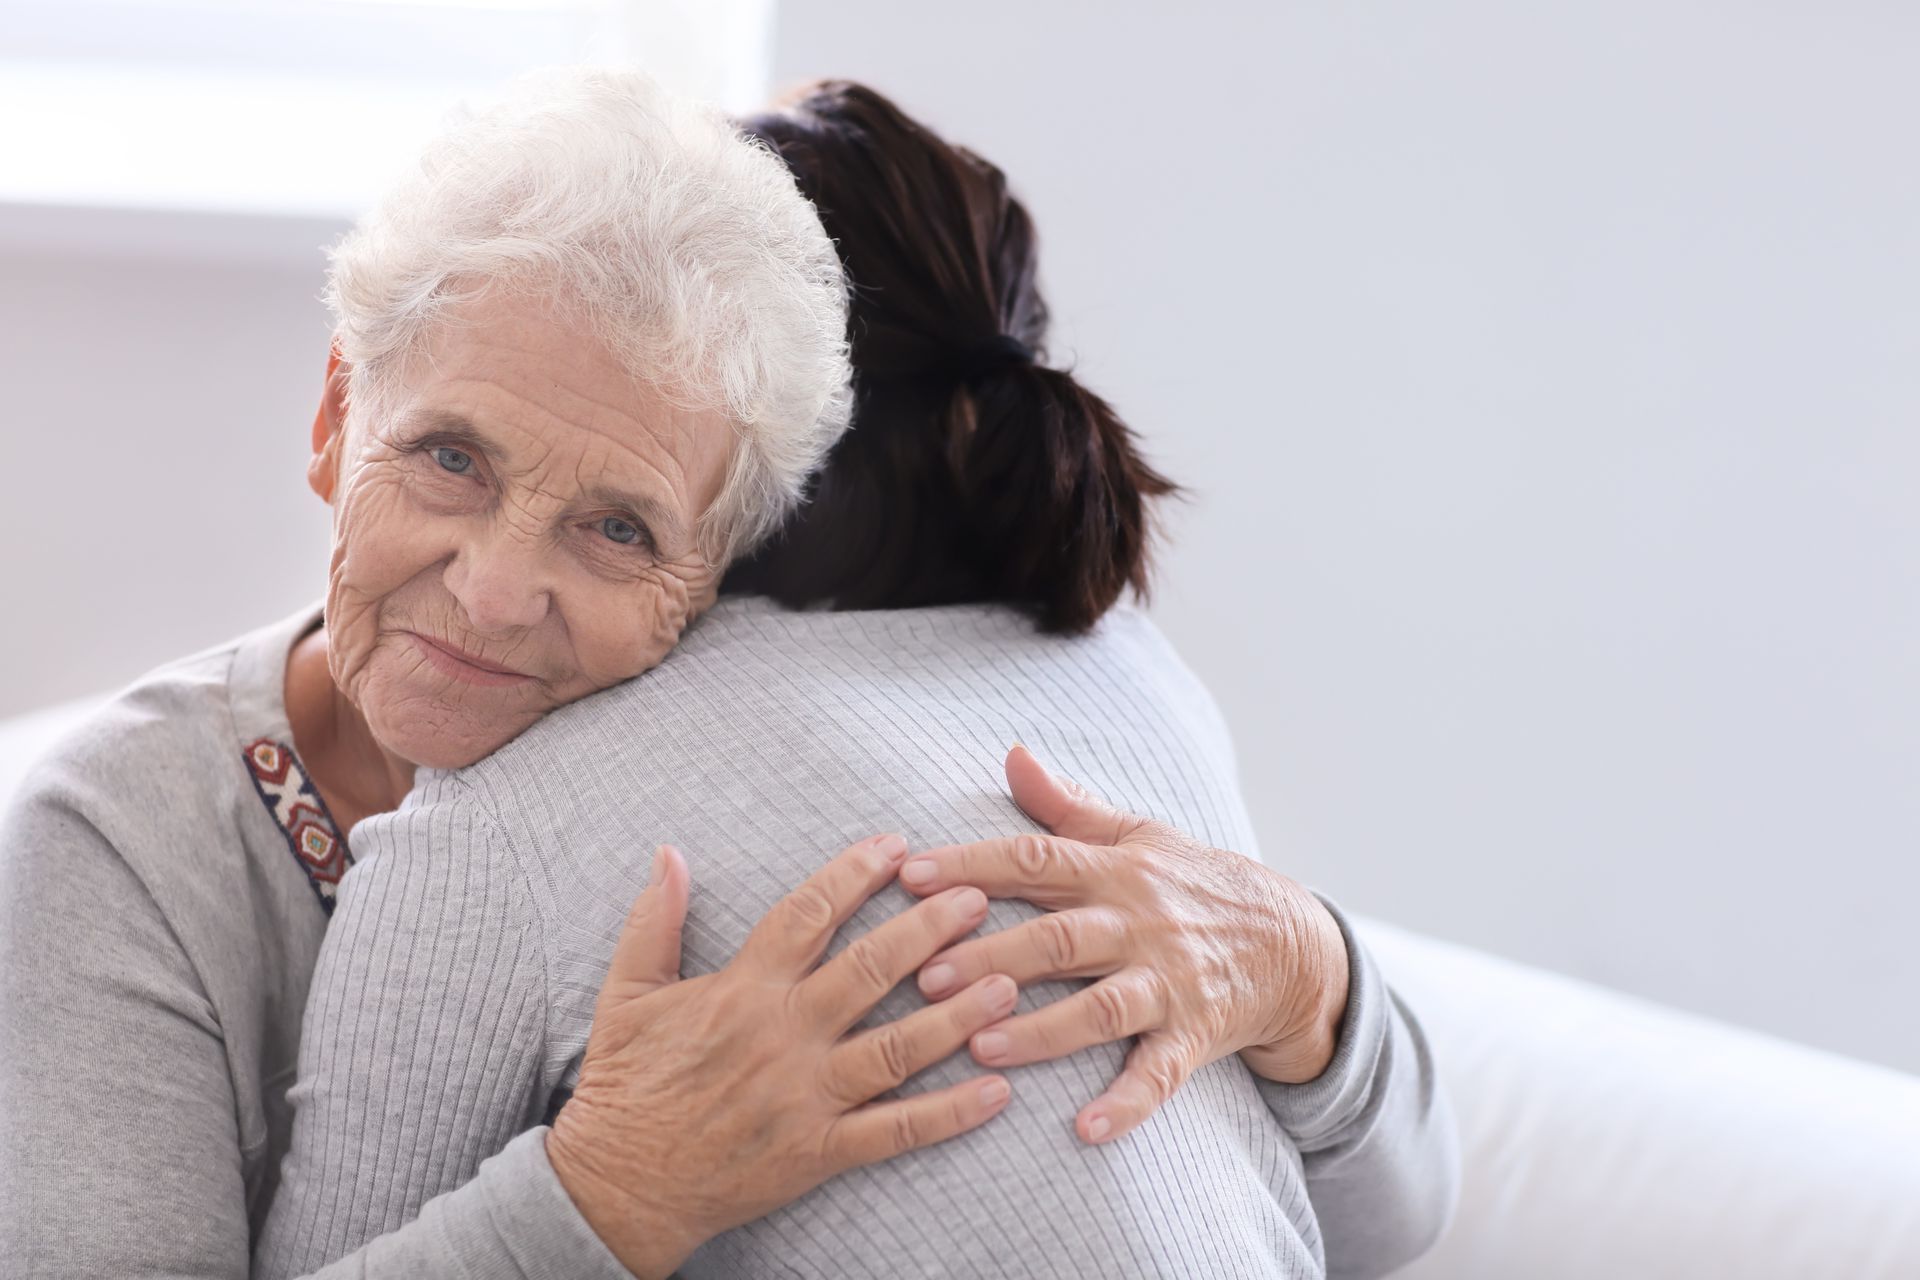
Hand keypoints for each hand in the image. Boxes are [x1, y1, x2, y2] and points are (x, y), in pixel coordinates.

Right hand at [546, 834, 1016, 1278]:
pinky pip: (896, 1131)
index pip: (808, 914)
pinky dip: (950, 1113)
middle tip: (978, 899)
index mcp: (741, 989)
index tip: (897, 845)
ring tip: (1008, 984)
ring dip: (957, 1016)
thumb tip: (667, 853)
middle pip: (869, 970)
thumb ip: (653, 921)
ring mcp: (805, 1096)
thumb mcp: (627, 993)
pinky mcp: (818, 1152)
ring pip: (896, 1047)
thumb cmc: (624, 1085)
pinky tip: (996, 1091)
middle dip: (928, 930)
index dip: (854, 874)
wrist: (616, 1187)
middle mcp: (782, 1035)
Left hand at [895, 746, 1349, 1147]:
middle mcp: (1139, 922)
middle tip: (922, 978)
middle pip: (1058, 937)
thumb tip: (1011, 754)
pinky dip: (1128, 1102)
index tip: (911, 876)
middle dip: (990, 957)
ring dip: (1041, 1030)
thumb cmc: (1194, 885)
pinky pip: (1161, 1072)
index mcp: (1115, 870)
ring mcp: (1169, 980)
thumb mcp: (1138, 835)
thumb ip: (1067, 806)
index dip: (972, 866)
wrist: (1292, 942)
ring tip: (982, 1047)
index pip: (1035, 859)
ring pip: (1101, 1006)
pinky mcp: (1197, 1033)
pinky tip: (1088, 1130)